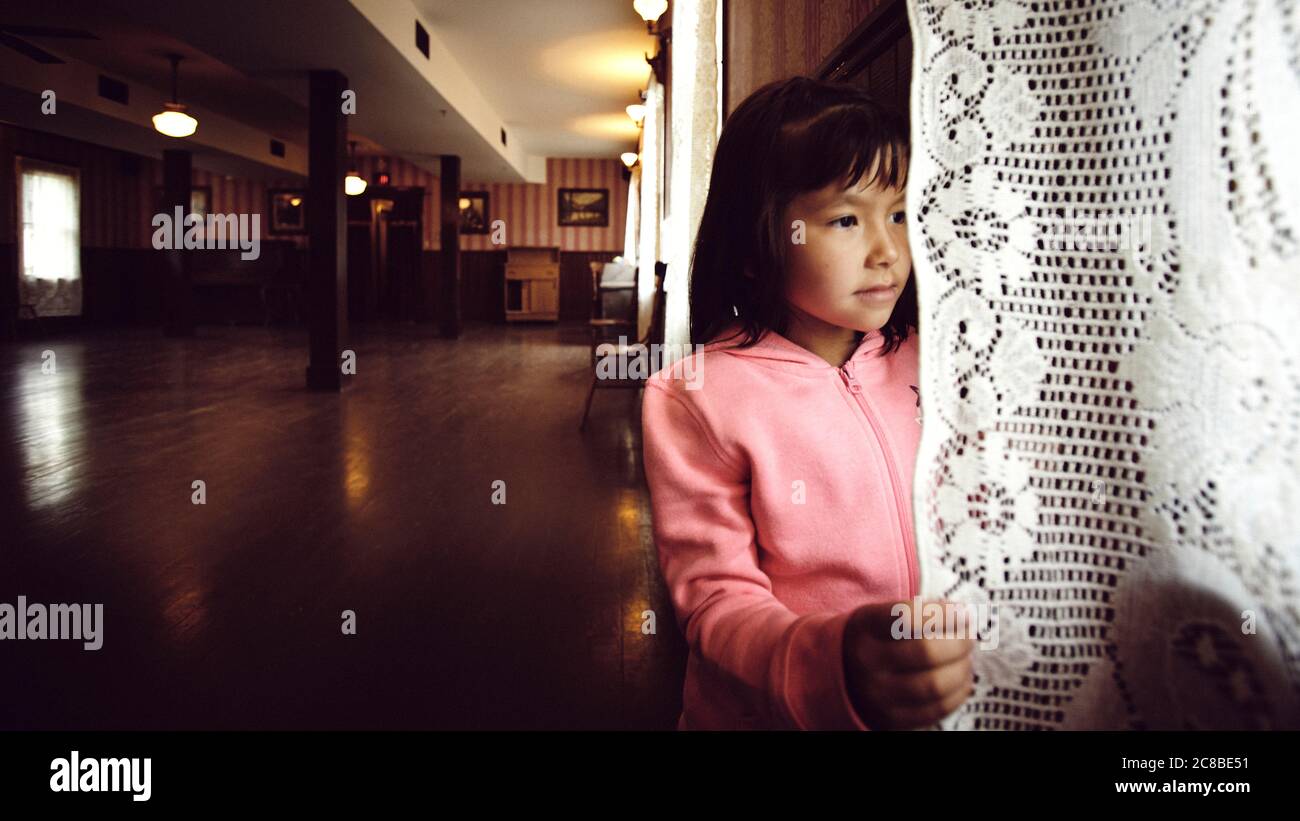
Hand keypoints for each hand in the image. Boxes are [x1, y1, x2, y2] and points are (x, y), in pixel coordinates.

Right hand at [842, 598, 976, 728]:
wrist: (840, 677)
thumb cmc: (874, 639)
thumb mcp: (880, 617)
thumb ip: (918, 613)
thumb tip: (964, 617)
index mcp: (865, 626)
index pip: (908, 616)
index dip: (944, 613)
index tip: (962, 612)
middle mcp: (867, 660)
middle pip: (927, 651)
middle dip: (960, 642)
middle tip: (969, 638)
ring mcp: (877, 693)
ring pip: (935, 685)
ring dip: (962, 670)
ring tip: (965, 660)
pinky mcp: (891, 719)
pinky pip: (935, 710)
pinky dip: (958, 694)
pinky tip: (961, 681)